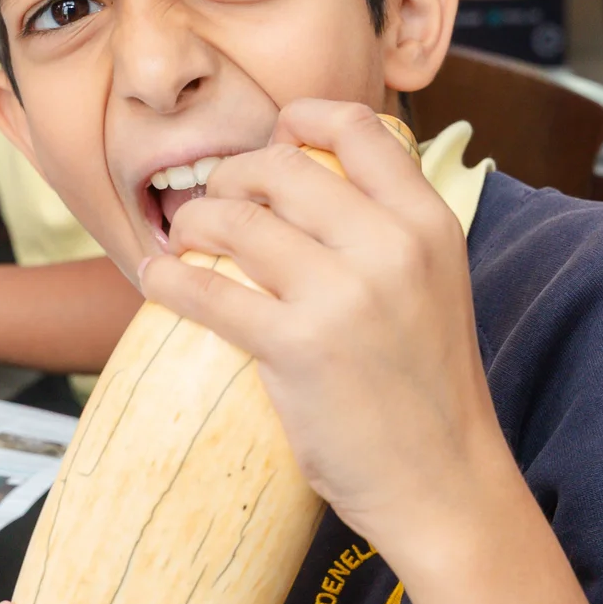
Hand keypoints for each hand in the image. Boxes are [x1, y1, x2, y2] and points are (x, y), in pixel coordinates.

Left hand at [144, 100, 514, 560]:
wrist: (444, 482)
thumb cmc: (426, 387)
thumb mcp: (434, 282)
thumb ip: (386, 227)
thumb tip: (307, 173)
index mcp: (428, 222)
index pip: (357, 125)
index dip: (299, 120)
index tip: (271, 142)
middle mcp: (391, 246)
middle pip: (280, 165)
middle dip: (231, 176)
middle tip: (214, 205)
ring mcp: (344, 295)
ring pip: (236, 219)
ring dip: (193, 223)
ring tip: (184, 241)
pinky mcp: (297, 347)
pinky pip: (209, 289)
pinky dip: (169, 277)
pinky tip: (158, 280)